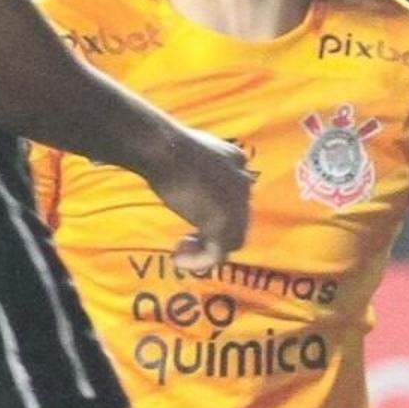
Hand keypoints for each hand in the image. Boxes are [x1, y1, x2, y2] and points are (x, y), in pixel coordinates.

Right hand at [144, 123, 254, 271]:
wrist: (165, 149)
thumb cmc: (169, 146)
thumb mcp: (192, 151)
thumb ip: (200, 166)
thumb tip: (187, 172)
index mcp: (238, 164)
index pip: (237, 197)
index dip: (218, 213)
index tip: (194, 217)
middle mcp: (243, 184)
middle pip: (237, 221)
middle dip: (212, 234)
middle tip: (184, 241)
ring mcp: (237, 205)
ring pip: (232, 240)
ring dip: (206, 251)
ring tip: (180, 252)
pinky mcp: (223, 223)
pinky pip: (217, 254)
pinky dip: (200, 261)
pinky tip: (179, 260)